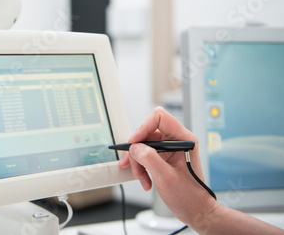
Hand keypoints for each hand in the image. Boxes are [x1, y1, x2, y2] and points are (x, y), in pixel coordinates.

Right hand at [118, 107, 217, 226]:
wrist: (196, 211)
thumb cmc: (190, 197)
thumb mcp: (166, 177)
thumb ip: (149, 158)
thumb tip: (135, 147)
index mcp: (184, 139)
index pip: (159, 118)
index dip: (143, 127)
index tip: (134, 142)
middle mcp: (177, 141)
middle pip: (147, 132)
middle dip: (138, 150)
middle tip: (135, 165)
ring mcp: (170, 149)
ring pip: (144, 145)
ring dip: (138, 161)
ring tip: (140, 176)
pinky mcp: (164, 156)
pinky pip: (145, 154)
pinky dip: (141, 166)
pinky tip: (144, 178)